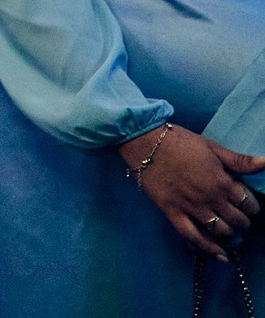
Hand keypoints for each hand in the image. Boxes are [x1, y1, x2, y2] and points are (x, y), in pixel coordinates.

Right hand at [121, 124, 264, 259]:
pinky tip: (220, 256)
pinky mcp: (172, 212)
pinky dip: (208, 248)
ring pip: (220, 231)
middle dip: (243, 222)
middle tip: (238, 218)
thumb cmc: (179, 141)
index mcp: (222, 181)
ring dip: (229, 235)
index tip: (248, 205)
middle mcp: (210, 198)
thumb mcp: (212, 147)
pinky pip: (192, 236)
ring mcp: (190, 207)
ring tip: (229, 231)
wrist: (144, 141)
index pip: (248, 204)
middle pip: (237, 221)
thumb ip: (240, 160)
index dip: (252, 207)